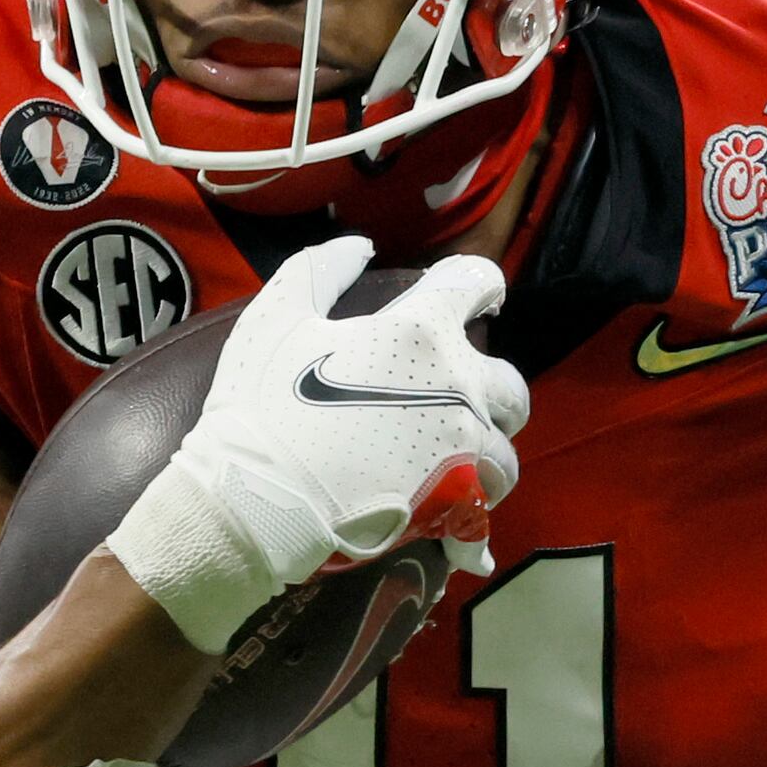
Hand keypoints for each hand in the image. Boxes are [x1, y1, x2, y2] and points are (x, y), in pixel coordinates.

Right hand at [107, 235, 530, 653]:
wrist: (257, 497)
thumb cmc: (263, 404)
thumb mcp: (277, 317)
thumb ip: (322, 270)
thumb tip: (360, 247)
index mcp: (419, 331)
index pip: (476, 284)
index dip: (480, 284)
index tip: (480, 294)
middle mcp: (457, 386)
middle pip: (509, 383)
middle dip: (490, 389)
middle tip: (458, 398)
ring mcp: (460, 448)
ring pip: (503, 453)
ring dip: (484, 453)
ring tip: (454, 462)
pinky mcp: (453, 502)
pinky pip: (483, 510)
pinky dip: (473, 514)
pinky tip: (457, 519)